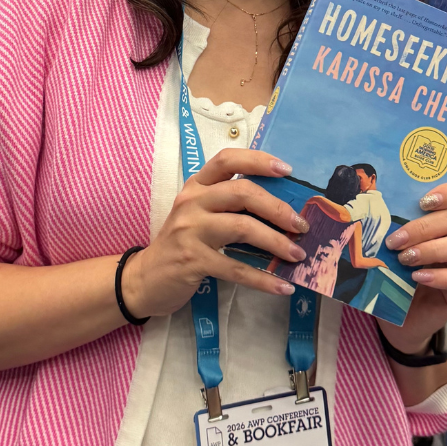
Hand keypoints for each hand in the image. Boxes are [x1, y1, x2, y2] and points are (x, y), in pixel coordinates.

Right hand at [120, 150, 310, 318]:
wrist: (145, 278)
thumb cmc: (182, 243)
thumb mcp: (201, 215)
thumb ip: (231, 206)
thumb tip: (282, 210)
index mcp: (197, 185)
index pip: (227, 160)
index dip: (258, 160)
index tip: (287, 170)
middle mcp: (192, 201)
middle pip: (241, 192)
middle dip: (277, 208)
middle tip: (301, 225)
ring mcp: (190, 230)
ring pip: (242, 227)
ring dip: (276, 241)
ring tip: (297, 255)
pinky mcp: (192, 260)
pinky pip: (235, 267)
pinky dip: (263, 279)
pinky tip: (282, 286)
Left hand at [379, 179, 446, 351]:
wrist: (400, 317)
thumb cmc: (393, 274)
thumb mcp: (389, 247)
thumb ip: (388, 226)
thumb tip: (361, 206)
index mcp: (443, 219)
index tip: (423, 201)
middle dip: (424, 226)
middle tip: (395, 241)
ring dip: (431, 249)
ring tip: (404, 259)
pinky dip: (440, 276)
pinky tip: (418, 278)